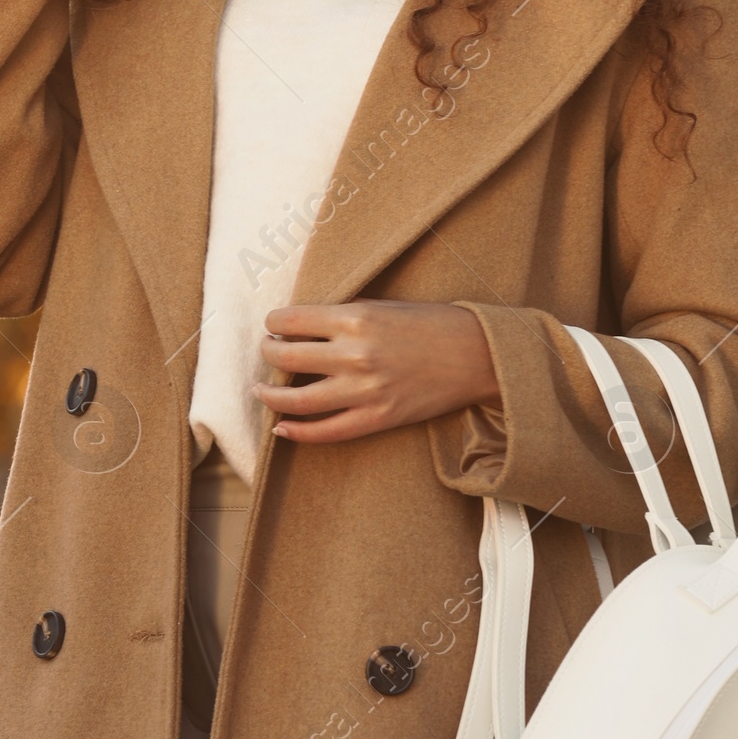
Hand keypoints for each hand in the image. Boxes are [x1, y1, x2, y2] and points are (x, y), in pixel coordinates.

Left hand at [253, 300, 499, 444]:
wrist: (477, 354)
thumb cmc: (431, 323)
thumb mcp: (383, 306)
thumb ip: (342, 317)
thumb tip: (299, 328)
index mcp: (355, 317)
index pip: (290, 320)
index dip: (273, 323)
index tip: (274, 326)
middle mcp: (354, 354)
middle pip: (285, 358)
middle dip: (268, 354)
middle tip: (268, 352)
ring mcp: (364, 390)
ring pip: (295, 400)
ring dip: (269, 396)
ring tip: (260, 390)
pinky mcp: (377, 418)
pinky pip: (325, 432)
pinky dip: (297, 432)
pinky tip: (281, 428)